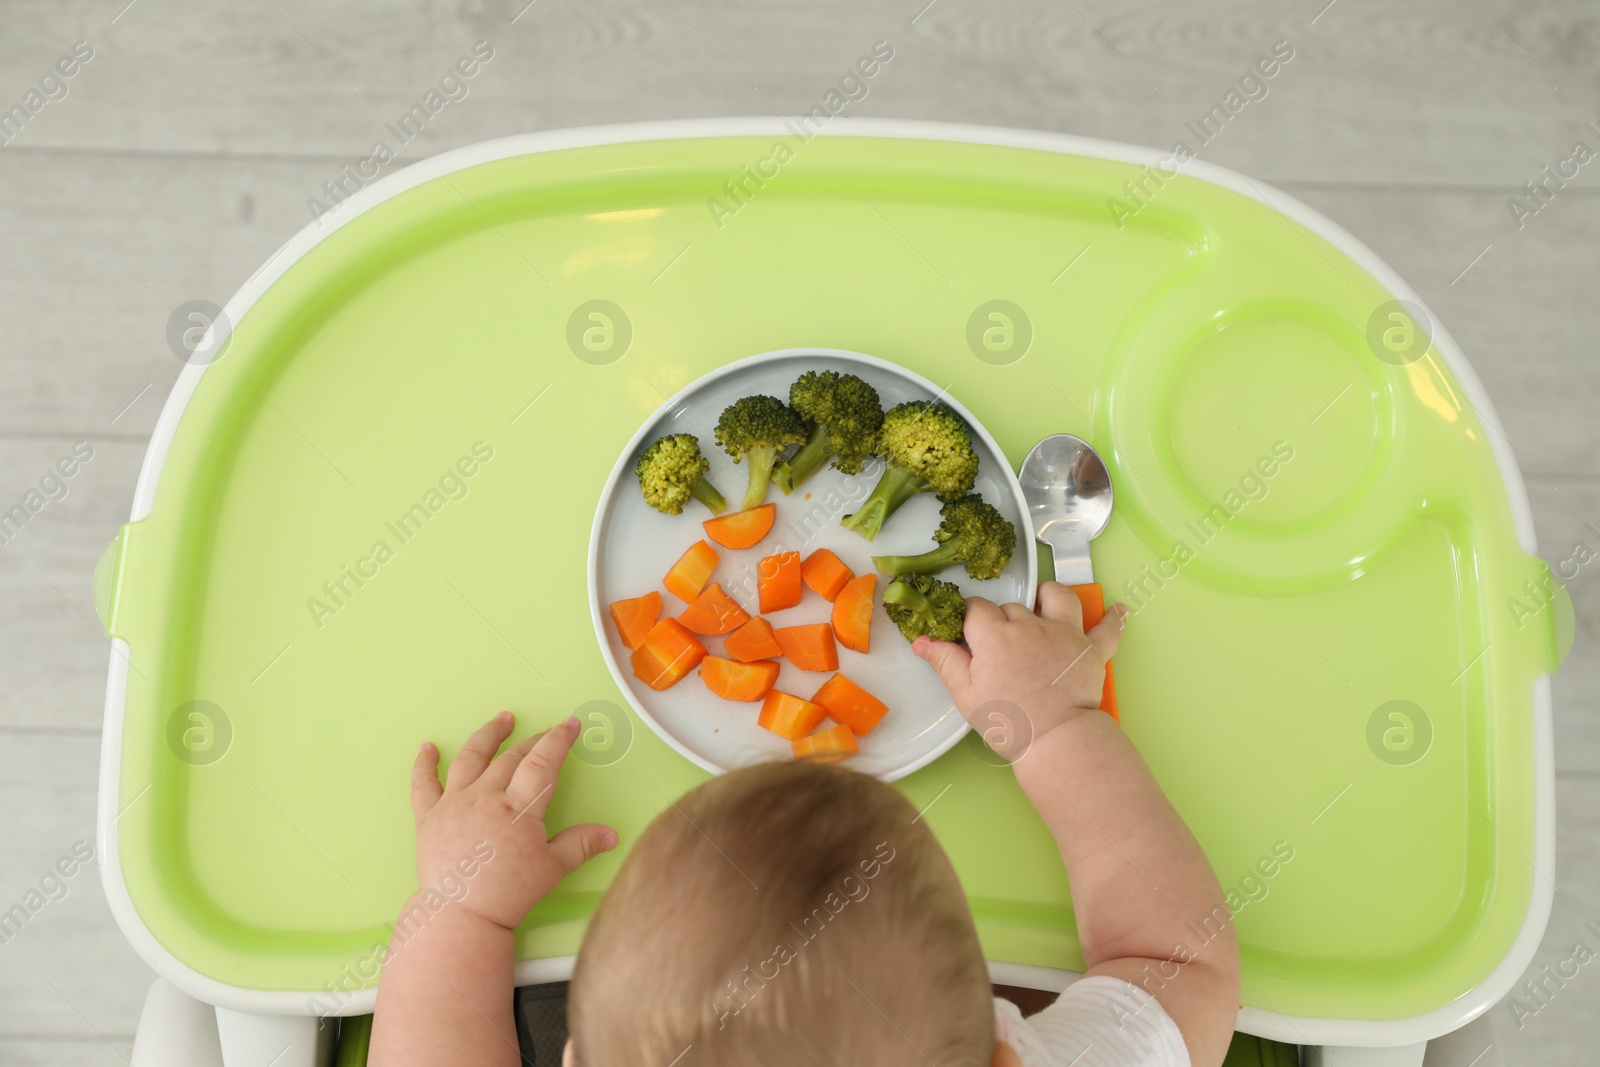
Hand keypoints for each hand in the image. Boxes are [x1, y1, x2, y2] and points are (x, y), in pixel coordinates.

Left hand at [409, 711, 617, 930]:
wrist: (460, 915)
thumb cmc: (508, 894)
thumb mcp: (552, 870)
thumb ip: (581, 845)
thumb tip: (611, 834)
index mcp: (518, 808)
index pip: (542, 762)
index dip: (558, 740)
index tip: (570, 725)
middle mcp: (485, 797)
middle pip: (511, 757)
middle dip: (532, 741)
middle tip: (546, 733)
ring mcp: (454, 803)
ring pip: (471, 758)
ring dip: (488, 735)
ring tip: (502, 720)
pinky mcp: (429, 816)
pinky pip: (424, 783)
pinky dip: (424, 763)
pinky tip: (427, 747)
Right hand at [912, 582, 1125, 757]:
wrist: (1056, 739)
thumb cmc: (1009, 721)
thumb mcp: (966, 695)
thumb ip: (945, 662)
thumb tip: (922, 640)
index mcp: (995, 635)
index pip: (977, 610)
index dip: (970, 619)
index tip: (968, 632)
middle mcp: (1030, 625)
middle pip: (1012, 608)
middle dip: (1004, 620)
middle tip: (1000, 648)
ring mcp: (1064, 634)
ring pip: (1057, 598)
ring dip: (1048, 598)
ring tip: (1043, 607)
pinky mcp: (1091, 650)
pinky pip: (1106, 628)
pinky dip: (1112, 618)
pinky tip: (1118, 610)